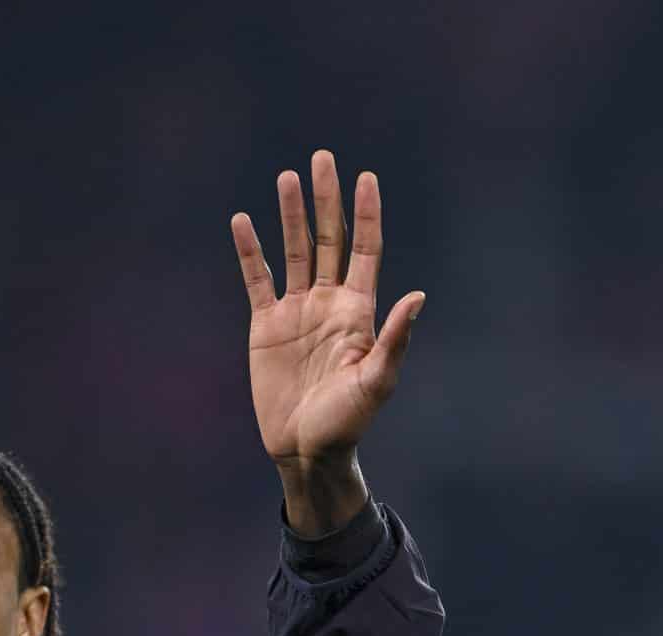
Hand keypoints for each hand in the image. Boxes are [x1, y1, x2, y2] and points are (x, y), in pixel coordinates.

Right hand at [230, 149, 424, 534]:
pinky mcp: (266, 326)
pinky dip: (250, 251)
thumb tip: (418, 297)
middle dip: (326, 201)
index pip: (365, 251)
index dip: (365, 215)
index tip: (365, 176)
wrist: (307, 451)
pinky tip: (243, 221)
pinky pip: (257, 280)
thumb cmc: (349, 422)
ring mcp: (297, 312)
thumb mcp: (376, 382)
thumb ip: (395, 339)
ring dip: (289, 215)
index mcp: (359, 313)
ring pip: (293, 252)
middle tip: (323, 157)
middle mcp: (329, 304)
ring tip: (287, 176)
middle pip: (327, 240)